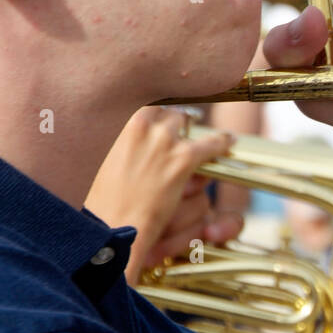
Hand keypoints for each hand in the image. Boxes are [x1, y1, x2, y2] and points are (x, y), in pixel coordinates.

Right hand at [85, 107, 233, 282]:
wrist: (109, 225)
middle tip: (181, 135)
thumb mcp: (106, 161)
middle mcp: (144, 125)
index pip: (152, 107)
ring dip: (192, 136)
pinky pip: (212, 144)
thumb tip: (136, 142)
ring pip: (189, 124)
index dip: (161, 117)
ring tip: (202, 140)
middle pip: (172, 114)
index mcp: (123, 124)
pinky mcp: (183, 159)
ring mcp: (164, 140)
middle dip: (177, 125)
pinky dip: (223, 142)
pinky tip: (230, 141)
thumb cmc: (103, 200)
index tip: (166, 121)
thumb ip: (124, 144)